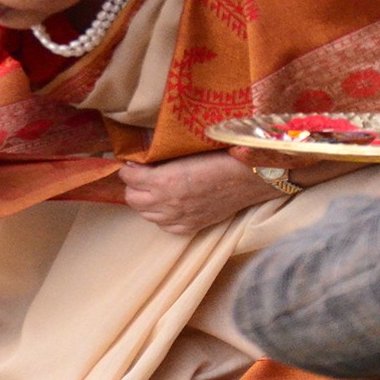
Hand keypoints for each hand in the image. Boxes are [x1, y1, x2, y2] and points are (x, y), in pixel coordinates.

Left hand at [119, 152, 274, 235]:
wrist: (251, 177)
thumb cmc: (222, 157)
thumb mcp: (186, 151)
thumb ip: (162, 157)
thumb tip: (142, 158)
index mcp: (164, 180)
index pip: (128, 176)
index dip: (128, 167)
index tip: (133, 162)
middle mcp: (167, 203)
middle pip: (131, 198)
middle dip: (133, 185)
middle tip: (142, 175)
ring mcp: (179, 218)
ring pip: (145, 214)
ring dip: (145, 201)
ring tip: (155, 189)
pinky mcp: (191, 227)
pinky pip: (163, 226)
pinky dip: (161, 216)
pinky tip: (169, 204)